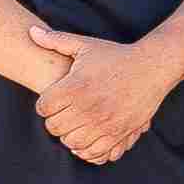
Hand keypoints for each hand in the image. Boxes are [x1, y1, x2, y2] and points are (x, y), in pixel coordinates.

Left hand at [26, 24, 171, 165]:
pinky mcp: (118, 134)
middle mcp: (87, 107)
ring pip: (72, 142)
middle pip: (54, 127)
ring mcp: (103, 123)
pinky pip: (93, 152)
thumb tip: (31, 31)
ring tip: (76, 124)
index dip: (45, 104)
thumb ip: (56, 40)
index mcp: (75, 87)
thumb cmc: (116, 56)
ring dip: (70, 135)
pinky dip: (87, 149)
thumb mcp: (85, 45)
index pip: (43, 108)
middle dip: (56, 120)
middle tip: (64, 113)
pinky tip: (89, 136)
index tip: (54, 99)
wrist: (152, 68)